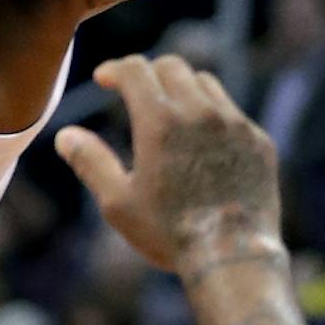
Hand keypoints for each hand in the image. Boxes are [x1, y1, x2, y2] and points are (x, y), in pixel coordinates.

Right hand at [56, 54, 282, 272]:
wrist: (234, 257)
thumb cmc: (169, 234)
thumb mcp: (118, 202)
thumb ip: (90, 162)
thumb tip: (65, 136)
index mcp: (161, 121)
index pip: (135, 69)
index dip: (115, 69)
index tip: (104, 78)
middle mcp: (201, 112)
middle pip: (172, 66)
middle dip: (147, 72)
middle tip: (134, 90)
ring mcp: (236, 124)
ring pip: (205, 83)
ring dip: (181, 88)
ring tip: (168, 111)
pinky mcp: (259, 141)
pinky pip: (232, 111)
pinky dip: (211, 113)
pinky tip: (201, 140)